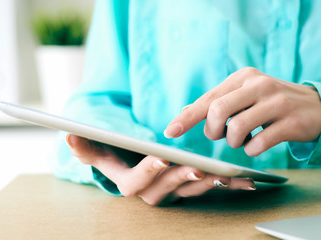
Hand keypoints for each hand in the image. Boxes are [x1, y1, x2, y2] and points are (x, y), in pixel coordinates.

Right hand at [66, 134, 255, 205]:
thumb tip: (68, 135)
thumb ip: (84, 146)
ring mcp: (173, 191)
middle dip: (185, 178)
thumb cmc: (116, 155)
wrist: (132, 162)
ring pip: (192, 189)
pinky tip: (246, 180)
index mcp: (131, 183)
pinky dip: (227, 185)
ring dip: (211, 183)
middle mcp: (153, 192)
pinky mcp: (188, 186)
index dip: (149, 171)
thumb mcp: (98, 150)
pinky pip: (208, 187)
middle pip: (169, 187)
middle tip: (202, 168)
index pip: (137, 182)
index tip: (162, 158)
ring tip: (231, 175)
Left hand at [164, 67, 320, 155]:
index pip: (207, 99)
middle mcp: (258, 85)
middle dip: (212, 131)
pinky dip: (251, 149)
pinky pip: (259, 143)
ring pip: (237, 128)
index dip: (187, 117)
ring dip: (233, 142)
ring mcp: (276, 102)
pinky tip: (257, 144)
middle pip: (217, 111)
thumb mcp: (244, 95)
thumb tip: (184, 111)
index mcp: (242, 78)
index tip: (170, 132)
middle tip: (220, 135)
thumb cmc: (270, 102)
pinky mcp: (291, 121)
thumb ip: (217, 102)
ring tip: (242, 140)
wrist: (316, 106)